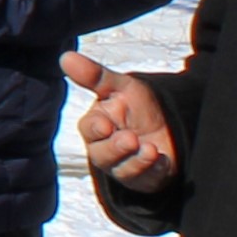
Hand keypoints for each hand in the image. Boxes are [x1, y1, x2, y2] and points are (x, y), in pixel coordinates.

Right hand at [64, 52, 177, 188]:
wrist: (171, 124)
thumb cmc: (139, 105)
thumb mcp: (121, 86)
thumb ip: (94, 76)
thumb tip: (65, 57)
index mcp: (96, 126)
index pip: (89, 130)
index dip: (97, 129)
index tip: (106, 125)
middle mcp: (105, 150)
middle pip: (102, 155)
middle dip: (116, 148)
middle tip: (131, 138)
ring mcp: (123, 167)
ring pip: (122, 170)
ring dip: (136, 161)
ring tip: (151, 149)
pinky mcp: (143, 179)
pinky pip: (145, 180)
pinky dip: (153, 170)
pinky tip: (161, 160)